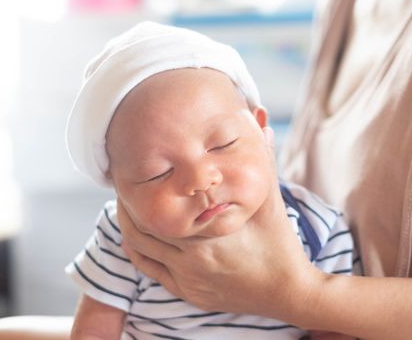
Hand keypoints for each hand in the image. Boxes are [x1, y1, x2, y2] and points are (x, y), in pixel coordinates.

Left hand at [118, 127, 317, 318]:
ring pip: (141, 249)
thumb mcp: (270, 200)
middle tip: (125, 185)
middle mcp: (193, 258)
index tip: (135, 170)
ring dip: (129, 227)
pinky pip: (150, 271)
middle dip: (128, 204)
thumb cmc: (278, 243)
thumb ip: (263, 160)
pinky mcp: (189, 292)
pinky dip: (137, 252)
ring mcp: (189, 278)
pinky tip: (133, 238)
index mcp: (209, 234)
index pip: (159, 207)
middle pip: (142, 227)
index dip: (141, 187)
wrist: (286, 291)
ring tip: (126, 206)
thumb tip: (260, 118)